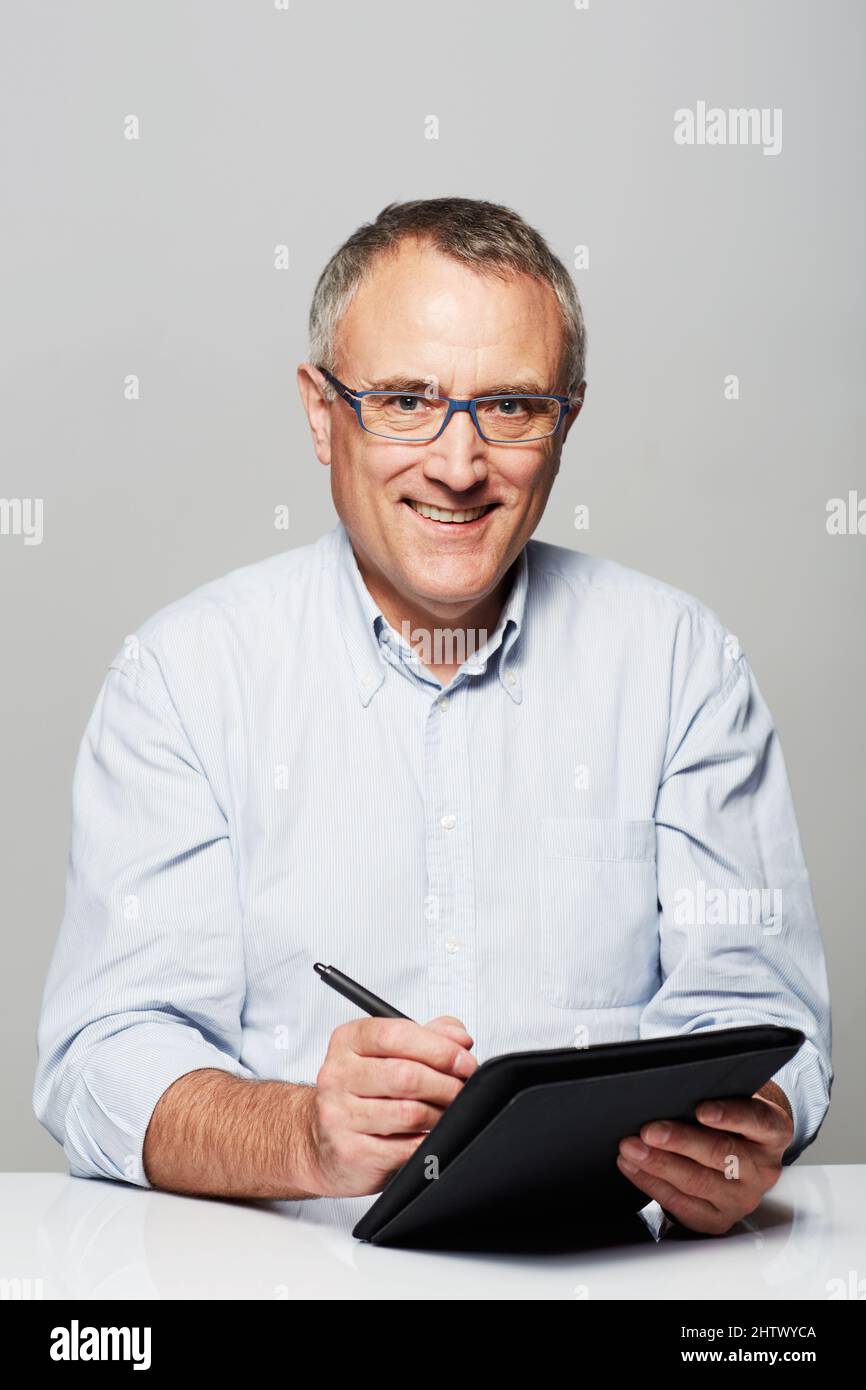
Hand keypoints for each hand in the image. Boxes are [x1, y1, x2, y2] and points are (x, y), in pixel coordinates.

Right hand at [302, 1015, 477, 1197]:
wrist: (320, 1140)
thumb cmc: (362, 1092)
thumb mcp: (389, 1053)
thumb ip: (429, 1036)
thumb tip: (459, 1039)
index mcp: (348, 1041)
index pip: (397, 1035)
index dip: (439, 1048)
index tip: (464, 1060)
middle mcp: (337, 1075)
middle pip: (406, 1075)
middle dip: (447, 1084)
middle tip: (462, 1090)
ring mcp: (339, 1115)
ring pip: (410, 1113)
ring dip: (441, 1115)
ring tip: (445, 1113)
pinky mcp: (350, 1152)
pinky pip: (406, 1148)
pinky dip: (427, 1142)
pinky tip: (427, 1136)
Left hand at [616, 1085, 793, 1234]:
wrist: (741, 1154)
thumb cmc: (730, 1121)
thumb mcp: (733, 1101)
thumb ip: (713, 1097)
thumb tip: (672, 1092)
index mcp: (773, 1132)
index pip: (757, 1121)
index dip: (729, 1115)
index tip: (700, 1110)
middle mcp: (763, 1168)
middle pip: (721, 1154)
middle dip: (680, 1142)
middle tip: (649, 1131)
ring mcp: (744, 1198)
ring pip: (699, 1182)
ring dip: (659, 1164)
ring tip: (632, 1148)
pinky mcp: (720, 1219)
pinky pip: (683, 1205)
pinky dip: (653, 1184)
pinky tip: (634, 1167)